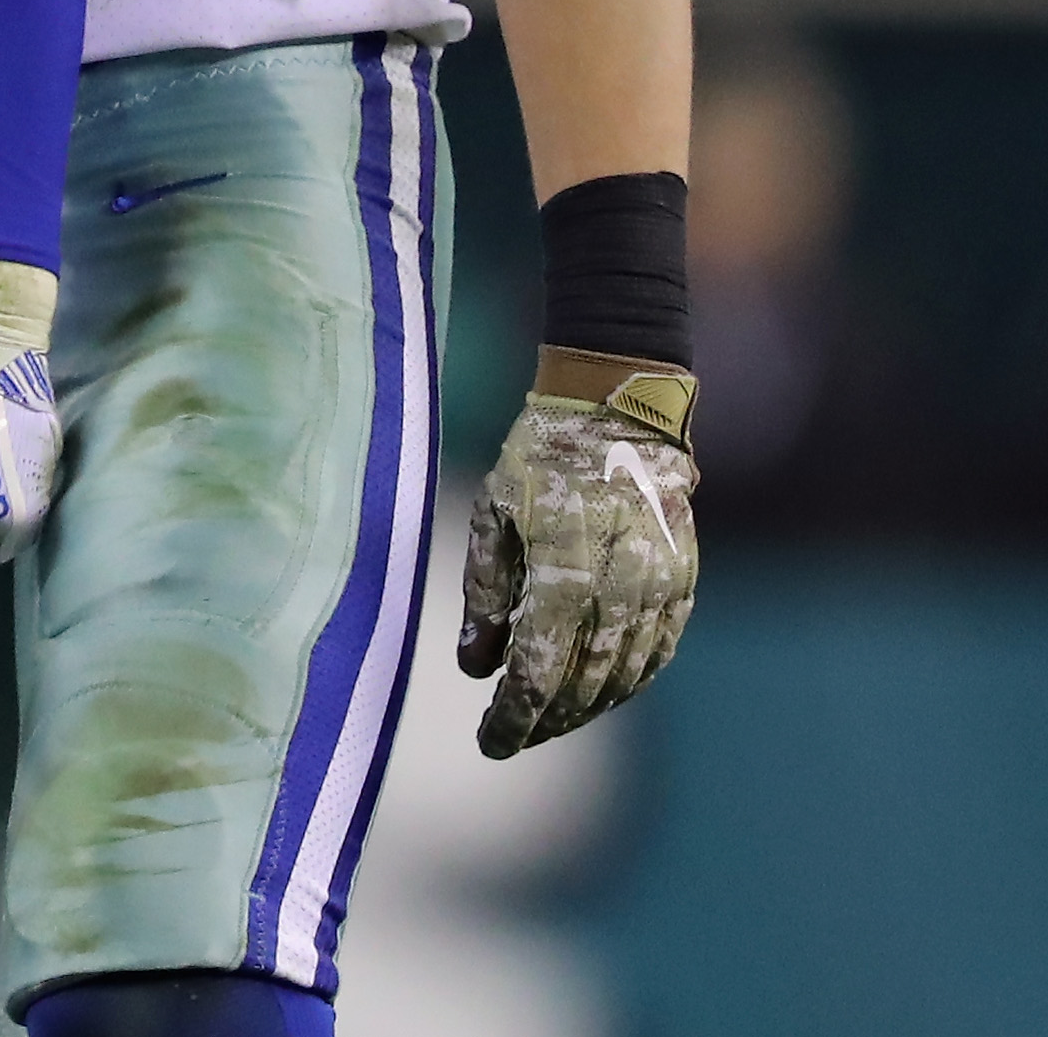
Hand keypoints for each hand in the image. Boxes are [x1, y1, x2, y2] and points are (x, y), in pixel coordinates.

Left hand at [461, 354, 697, 758]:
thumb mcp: (490, 516)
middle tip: (516, 736)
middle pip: (583, 685)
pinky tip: (606, 693)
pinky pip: (660, 652)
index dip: (515, 716)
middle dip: (547, 720)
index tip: (491, 743)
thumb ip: (484, 594)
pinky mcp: (684, 584)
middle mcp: (618, 593)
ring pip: (625, 677)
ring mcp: (659, 591)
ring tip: (553, 722)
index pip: (538, 671)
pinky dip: (631, 682)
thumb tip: (474, 666)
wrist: (619, 415)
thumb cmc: (540, 460)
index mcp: (562, 575)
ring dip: (588, 709)